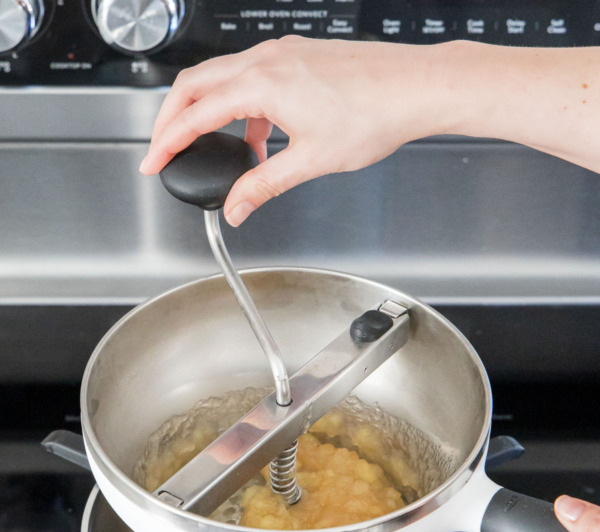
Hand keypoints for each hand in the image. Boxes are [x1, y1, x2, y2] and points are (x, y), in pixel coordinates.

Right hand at [139, 36, 451, 225]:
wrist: (415, 87)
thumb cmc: (375, 115)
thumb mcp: (311, 161)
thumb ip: (264, 185)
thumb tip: (237, 208)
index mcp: (263, 83)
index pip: (196, 114)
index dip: (167, 142)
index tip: (153, 162)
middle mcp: (268, 58)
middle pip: (196, 83)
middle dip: (172, 118)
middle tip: (163, 149)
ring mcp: (283, 52)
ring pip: (222, 75)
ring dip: (205, 109)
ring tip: (208, 147)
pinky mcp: (298, 55)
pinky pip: (251, 75)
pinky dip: (239, 104)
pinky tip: (257, 134)